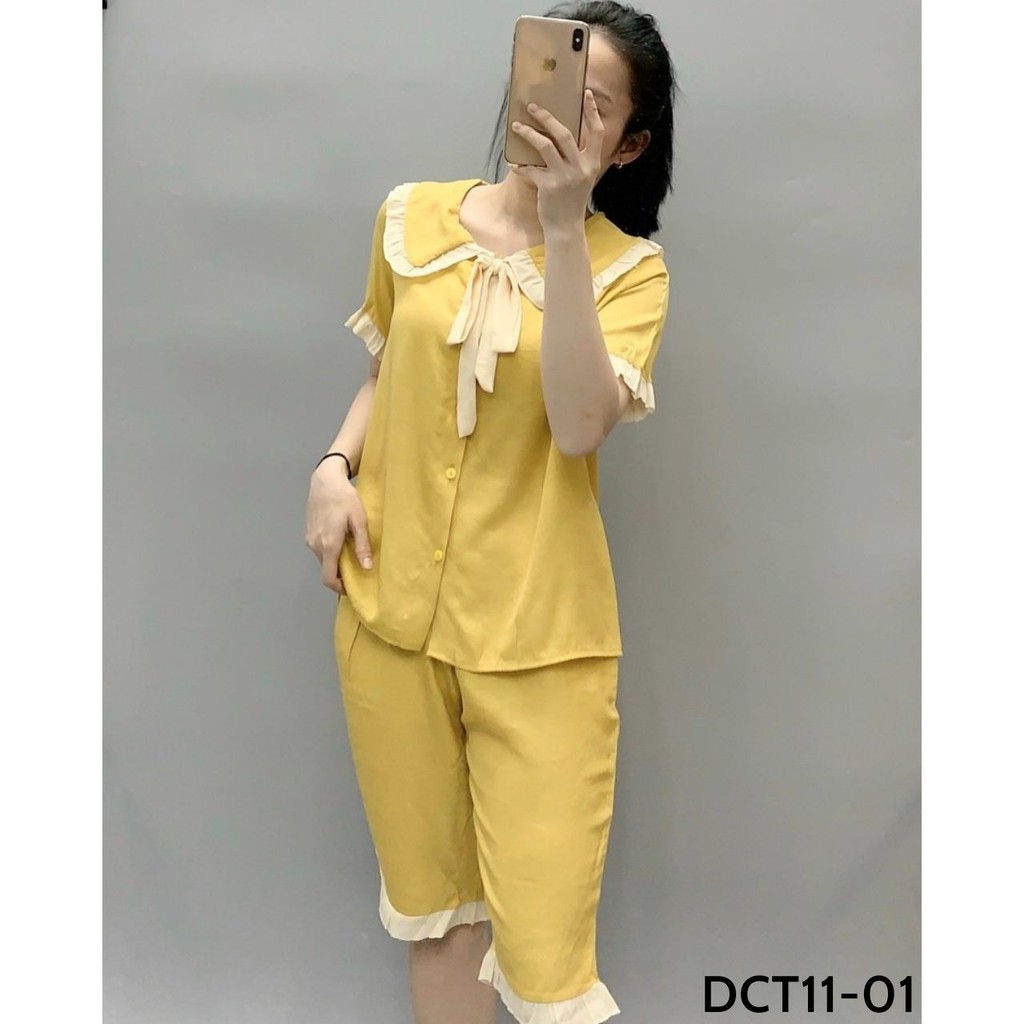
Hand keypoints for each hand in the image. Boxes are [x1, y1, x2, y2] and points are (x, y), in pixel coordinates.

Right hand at [304, 462, 372, 594]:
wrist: (325, 480)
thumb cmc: (345, 498)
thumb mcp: (359, 521)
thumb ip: (362, 545)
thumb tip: (367, 567)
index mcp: (328, 545)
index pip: (328, 577)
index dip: (338, 588)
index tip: (351, 589)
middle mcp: (315, 545)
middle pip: (325, 569)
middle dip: (339, 574)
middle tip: (356, 571)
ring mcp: (309, 538)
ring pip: (322, 559)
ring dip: (334, 562)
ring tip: (351, 554)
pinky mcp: (308, 532)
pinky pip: (318, 549)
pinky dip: (329, 552)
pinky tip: (341, 542)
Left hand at [508, 89, 605, 230]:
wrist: (566, 228)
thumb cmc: (571, 201)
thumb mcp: (582, 178)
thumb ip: (577, 159)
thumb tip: (558, 136)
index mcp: (592, 164)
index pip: (597, 132)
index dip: (592, 111)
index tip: (586, 94)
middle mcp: (581, 168)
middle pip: (564, 133)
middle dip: (546, 117)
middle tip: (533, 107)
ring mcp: (565, 177)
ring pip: (545, 145)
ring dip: (528, 133)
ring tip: (516, 126)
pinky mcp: (548, 186)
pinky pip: (530, 169)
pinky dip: (520, 165)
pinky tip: (514, 163)